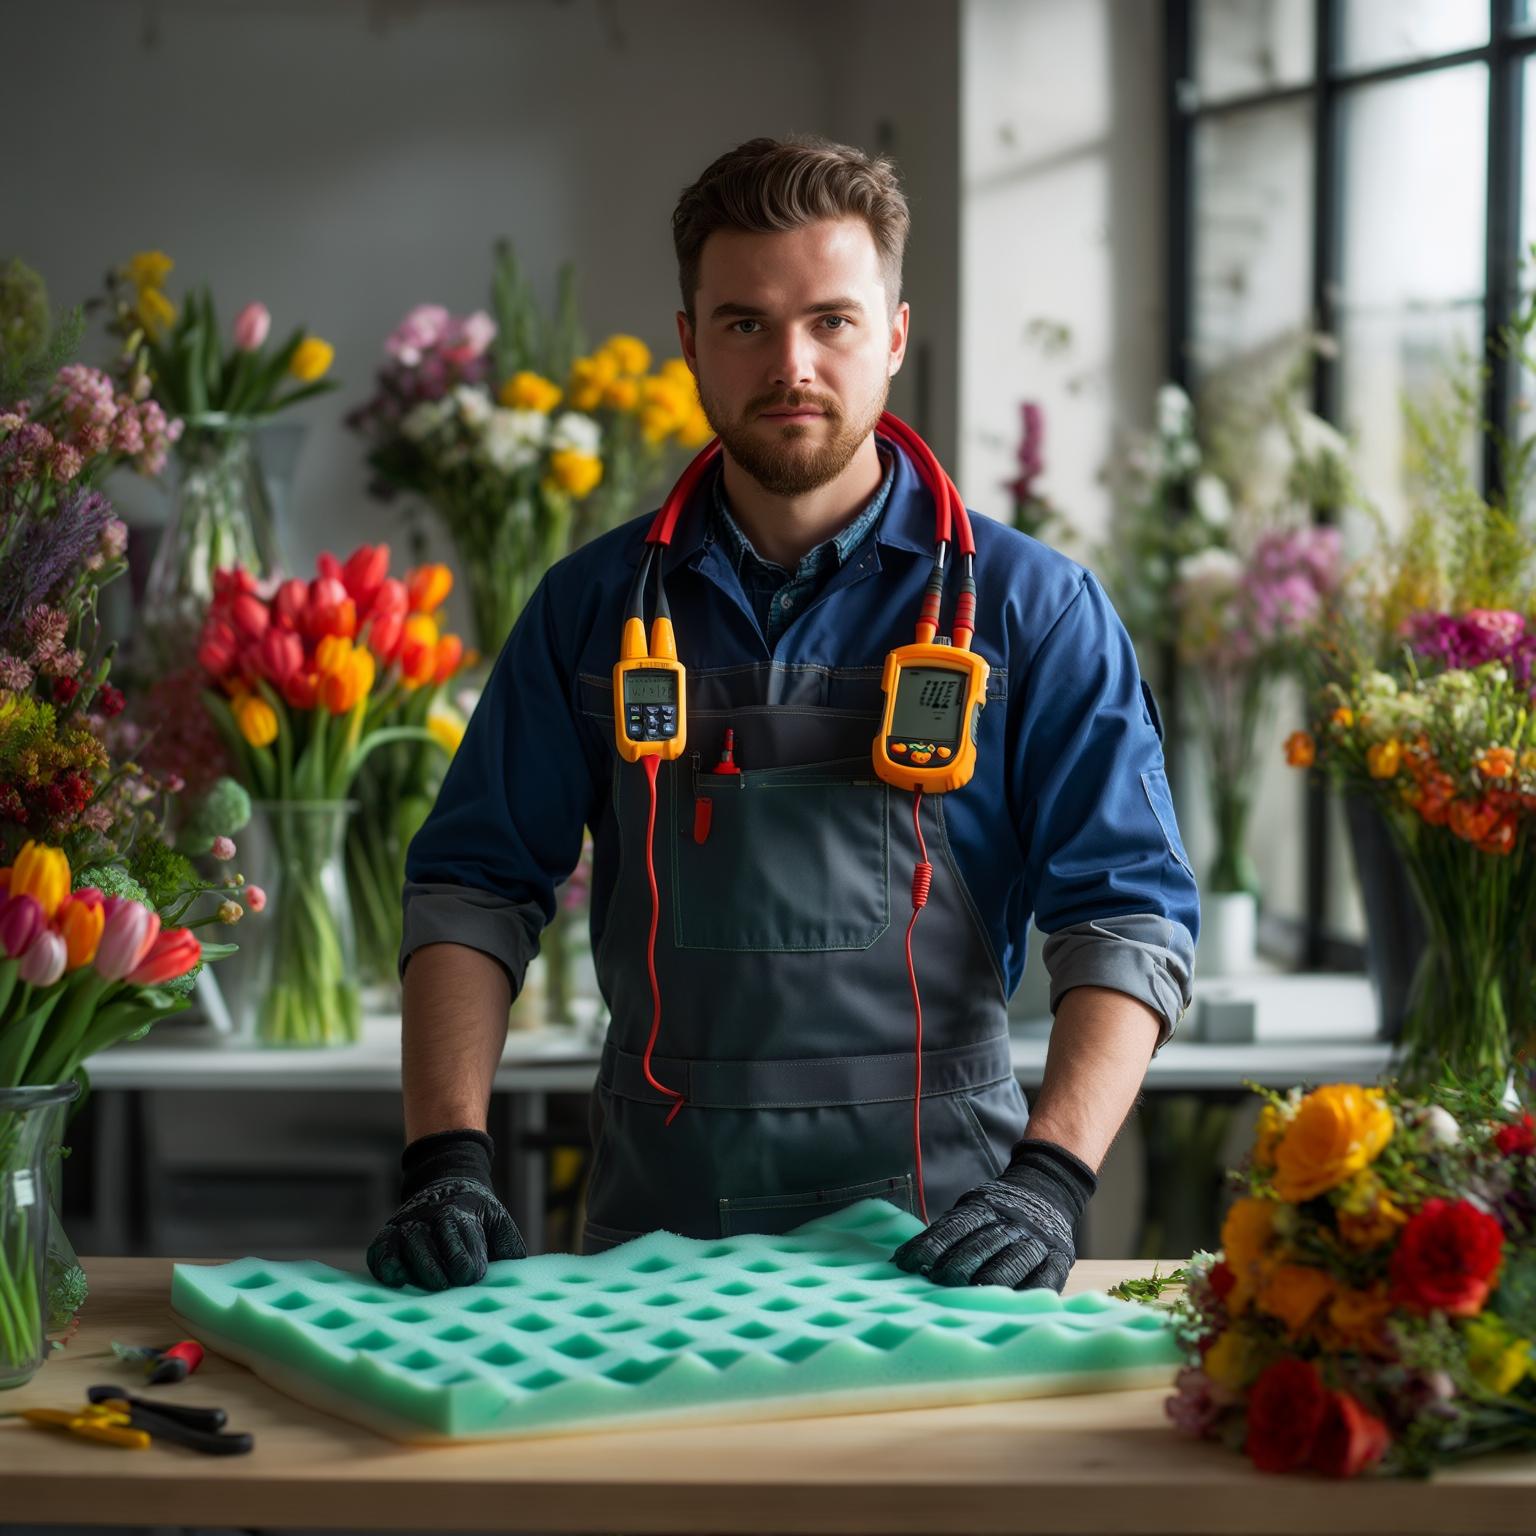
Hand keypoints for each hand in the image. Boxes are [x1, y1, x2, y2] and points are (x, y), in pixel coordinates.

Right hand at [367, 1128, 525, 1289]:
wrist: (448, 1187)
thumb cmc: (479, 1217)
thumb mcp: (499, 1222)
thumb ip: (507, 1246)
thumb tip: (511, 1271)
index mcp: (460, 1210)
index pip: (458, 1229)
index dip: (464, 1254)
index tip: (472, 1275)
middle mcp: (429, 1215)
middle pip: (427, 1237)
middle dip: (435, 1263)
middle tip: (446, 1285)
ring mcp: (407, 1225)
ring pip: (404, 1242)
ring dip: (415, 1265)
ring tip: (429, 1287)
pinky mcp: (388, 1237)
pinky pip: (379, 1250)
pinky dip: (384, 1264)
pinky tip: (396, 1280)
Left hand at [891, 1137, 1096, 1291]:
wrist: (1049, 1189)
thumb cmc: (1000, 1209)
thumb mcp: (975, 1207)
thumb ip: (952, 1231)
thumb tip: (909, 1260)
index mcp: (985, 1208)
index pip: (955, 1226)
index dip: (932, 1245)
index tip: (910, 1263)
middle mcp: (1010, 1223)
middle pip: (982, 1244)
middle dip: (958, 1264)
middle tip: (937, 1281)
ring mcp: (1036, 1241)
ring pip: (1012, 1260)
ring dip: (990, 1279)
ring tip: (970, 1294)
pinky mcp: (1058, 1259)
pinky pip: (1044, 1278)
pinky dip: (1028, 1291)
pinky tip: (1012, 1304)